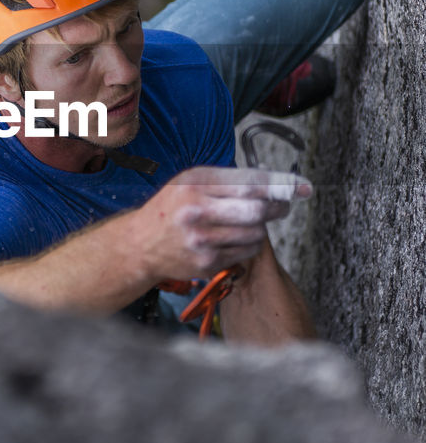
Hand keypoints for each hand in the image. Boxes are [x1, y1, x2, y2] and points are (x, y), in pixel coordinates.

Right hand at [136, 166, 311, 280]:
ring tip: (251, 221)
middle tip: (284, 205)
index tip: (300, 186)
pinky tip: (237, 237)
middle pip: (257, 210)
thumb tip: (272, 180)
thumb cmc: (170, 208)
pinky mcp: (207, 263)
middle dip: (279, 207)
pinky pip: (246, 252)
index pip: (250, 184)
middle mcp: (197, 212)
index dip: (280, 185)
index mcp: (195, 185)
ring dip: (262, 226)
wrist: (141, 245)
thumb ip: (228, 179)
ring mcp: (202, 241)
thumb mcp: (191, 182)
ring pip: (256, 233)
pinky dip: (250, 243)